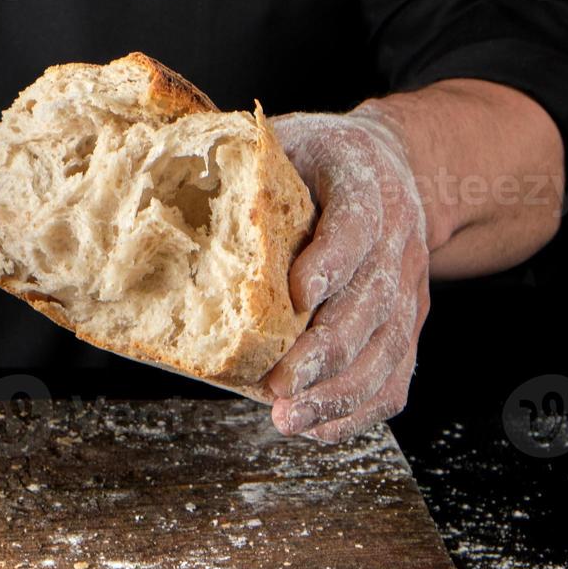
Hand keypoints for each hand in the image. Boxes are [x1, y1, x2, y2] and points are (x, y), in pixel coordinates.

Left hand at [263, 106, 428, 442]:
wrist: (390, 165)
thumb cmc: (315, 158)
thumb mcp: (286, 141)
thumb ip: (244, 163)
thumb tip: (159, 179)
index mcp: (364, 182)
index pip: (354, 226)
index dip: (329, 262)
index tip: (296, 294)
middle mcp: (397, 237)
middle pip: (370, 302)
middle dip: (324, 350)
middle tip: (280, 384)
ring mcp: (408, 285)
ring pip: (386, 348)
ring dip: (339, 391)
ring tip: (292, 417)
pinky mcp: (407, 321)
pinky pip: (395, 374)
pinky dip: (360, 408)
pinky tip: (319, 427)